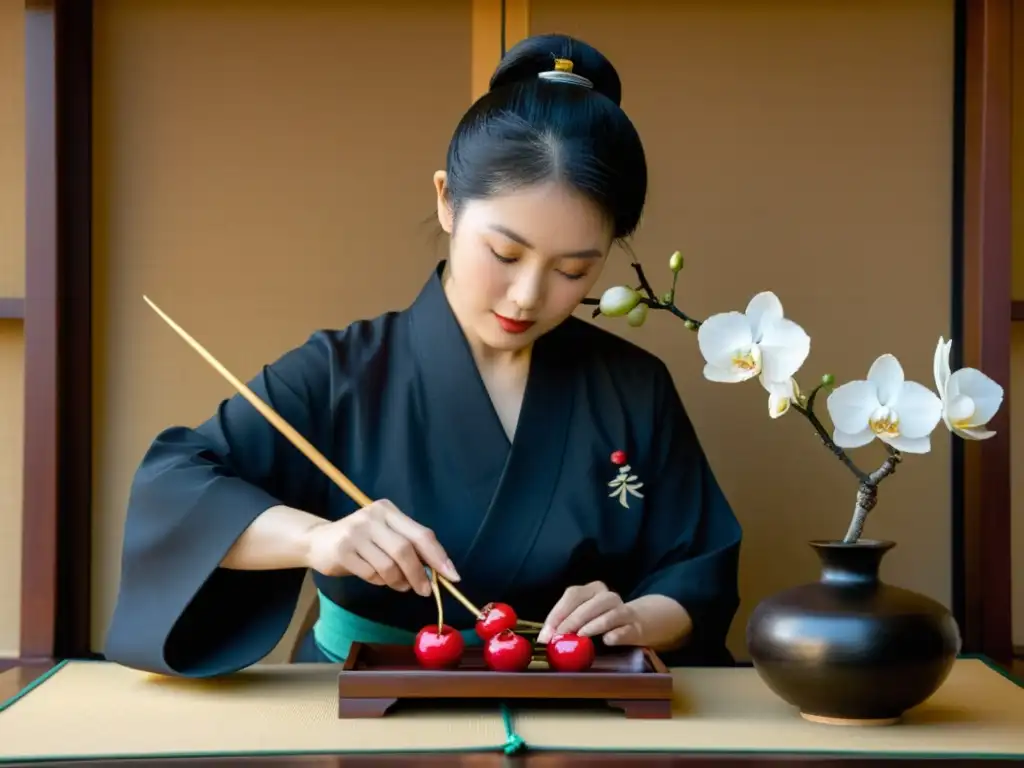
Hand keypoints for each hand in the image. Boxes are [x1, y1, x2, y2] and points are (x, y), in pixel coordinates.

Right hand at [304, 498, 459, 596]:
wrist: (317, 541)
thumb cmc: (361, 541)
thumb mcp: (385, 535)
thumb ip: (409, 547)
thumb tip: (438, 571)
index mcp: (388, 510)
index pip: (421, 533)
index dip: (439, 556)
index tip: (452, 576)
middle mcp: (373, 516)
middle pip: (406, 550)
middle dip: (420, 574)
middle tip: (425, 591)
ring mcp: (356, 532)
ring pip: (389, 565)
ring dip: (399, 582)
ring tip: (399, 585)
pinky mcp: (343, 550)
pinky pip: (371, 574)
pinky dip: (380, 582)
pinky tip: (378, 579)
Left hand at [537, 581, 642, 646]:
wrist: (638, 623)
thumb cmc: (602, 620)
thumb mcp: (584, 617)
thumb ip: (565, 624)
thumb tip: (544, 637)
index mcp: (592, 590)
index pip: (573, 595)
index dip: (558, 613)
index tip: (546, 632)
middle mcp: (608, 597)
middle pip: (589, 604)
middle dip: (571, 621)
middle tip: (559, 637)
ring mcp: (624, 611)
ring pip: (609, 614)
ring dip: (592, 625)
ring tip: (579, 636)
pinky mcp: (635, 628)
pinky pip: (625, 630)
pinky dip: (615, 635)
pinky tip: (606, 640)